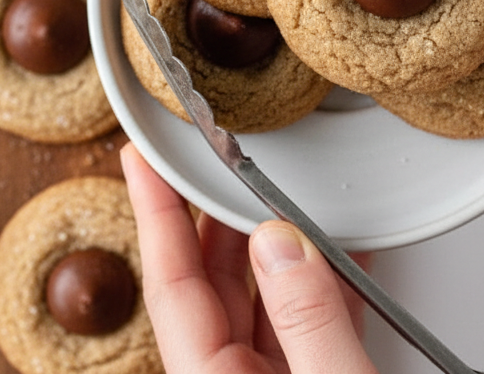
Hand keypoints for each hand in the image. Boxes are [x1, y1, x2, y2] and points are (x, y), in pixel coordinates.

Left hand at [121, 143, 377, 373]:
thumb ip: (307, 318)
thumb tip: (280, 240)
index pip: (171, 285)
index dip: (155, 213)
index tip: (141, 158)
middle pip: (211, 284)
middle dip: (216, 214)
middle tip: (216, 156)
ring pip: (260, 301)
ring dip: (275, 245)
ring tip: (283, 190)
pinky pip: (307, 326)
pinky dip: (324, 285)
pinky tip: (343, 250)